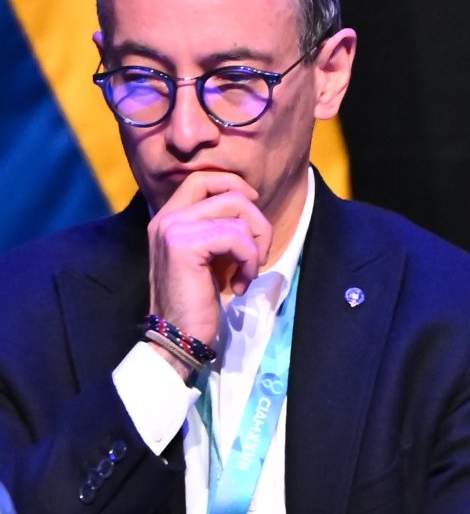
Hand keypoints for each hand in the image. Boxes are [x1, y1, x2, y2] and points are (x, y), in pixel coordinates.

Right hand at [146, 170, 269, 362]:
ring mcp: (172, 229)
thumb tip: (250, 202)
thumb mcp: (212, 254)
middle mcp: (166, 218)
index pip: (205, 178)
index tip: (252, 214)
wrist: (179, 335)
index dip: (236, 187)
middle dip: (256, 219)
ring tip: (247, 272)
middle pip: (228, 191)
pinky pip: (236, 237)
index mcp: (170, 217)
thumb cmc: (199, 297)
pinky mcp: (183, 246)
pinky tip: (239, 285)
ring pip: (238, 211)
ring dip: (256, 245)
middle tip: (258, 252)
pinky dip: (249, 260)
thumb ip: (221, 226)